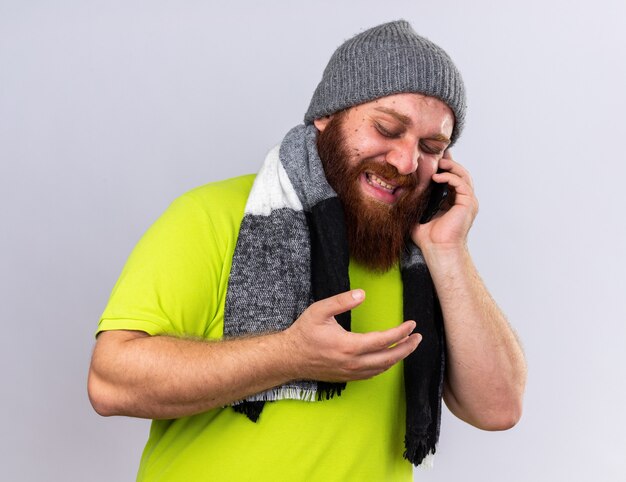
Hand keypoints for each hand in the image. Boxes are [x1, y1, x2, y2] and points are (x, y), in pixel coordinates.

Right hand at [283, 290, 420, 381]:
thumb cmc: (303, 333)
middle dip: (407, 347)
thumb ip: (341, 301)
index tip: (412, 324)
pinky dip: (385, 366)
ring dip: (399, 357)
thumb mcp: (319, 310)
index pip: (384, 340)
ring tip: (409, 346)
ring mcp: (351, 372)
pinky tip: (389, 358)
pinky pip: (373, 374)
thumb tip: (362, 294)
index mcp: (349, 345)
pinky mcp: (347, 377)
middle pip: (389, 357)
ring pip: (383, 368)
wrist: (289, 357)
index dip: (401, 332)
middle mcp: (353, 362)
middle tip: (418, 338)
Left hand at [411, 150, 478, 250]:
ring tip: (438, 163)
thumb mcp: (419, 214)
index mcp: (454, 202)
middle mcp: (463, 201)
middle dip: (449, 163)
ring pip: (464, 176)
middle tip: (437, 156)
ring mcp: (468, 202)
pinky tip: (437, 176)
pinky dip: (451, 177)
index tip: (433, 158)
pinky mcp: (468, 204)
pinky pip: (462, 184)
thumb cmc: (428, 238)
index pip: (452, 179)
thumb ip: (416, 203)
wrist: (438, 250)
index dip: (445, 167)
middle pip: (460, 174)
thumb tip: (401, 193)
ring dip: (451, 167)